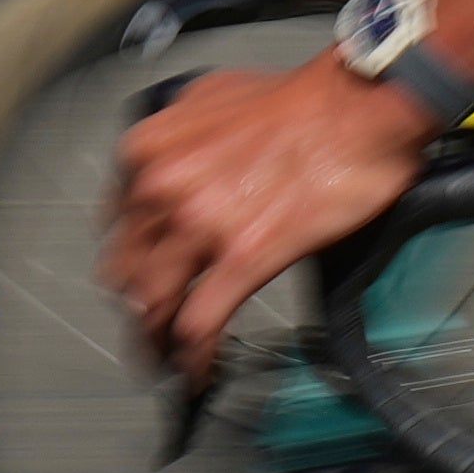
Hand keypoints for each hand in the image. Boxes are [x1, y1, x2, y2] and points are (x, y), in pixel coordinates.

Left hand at [105, 49, 429, 379]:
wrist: (358, 108)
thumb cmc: (302, 99)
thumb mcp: (212, 99)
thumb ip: (178, 138)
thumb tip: (175, 165)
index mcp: (149, 152)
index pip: (115, 229)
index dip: (129, 264)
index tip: (140, 281)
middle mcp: (161, 189)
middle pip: (126, 274)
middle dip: (136, 309)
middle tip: (149, 332)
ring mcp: (200, 226)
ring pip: (153, 305)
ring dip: (156, 343)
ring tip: (167, 363)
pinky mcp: (243, 258)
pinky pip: (200, 324)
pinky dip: (194, 358)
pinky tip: (198, 374)